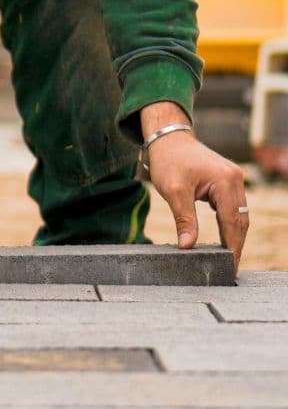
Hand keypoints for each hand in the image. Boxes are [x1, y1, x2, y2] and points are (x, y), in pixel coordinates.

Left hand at [142, 102, 248, 271]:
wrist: (167, 139)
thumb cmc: (169, 161)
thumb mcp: (173, 192)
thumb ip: (184, 220)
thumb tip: (188, 246)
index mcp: (226, 182)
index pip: (233, 222)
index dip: (232, 247)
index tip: (230, 267)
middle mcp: (236, 180)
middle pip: (240, 220)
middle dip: (236, 245)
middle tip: (230, 269)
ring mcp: (233, 180)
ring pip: (238, 215)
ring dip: (234, 235)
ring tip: (227, 259)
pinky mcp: (227, 181)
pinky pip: (232, 207)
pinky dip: (229, 223)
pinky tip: (223, 239)